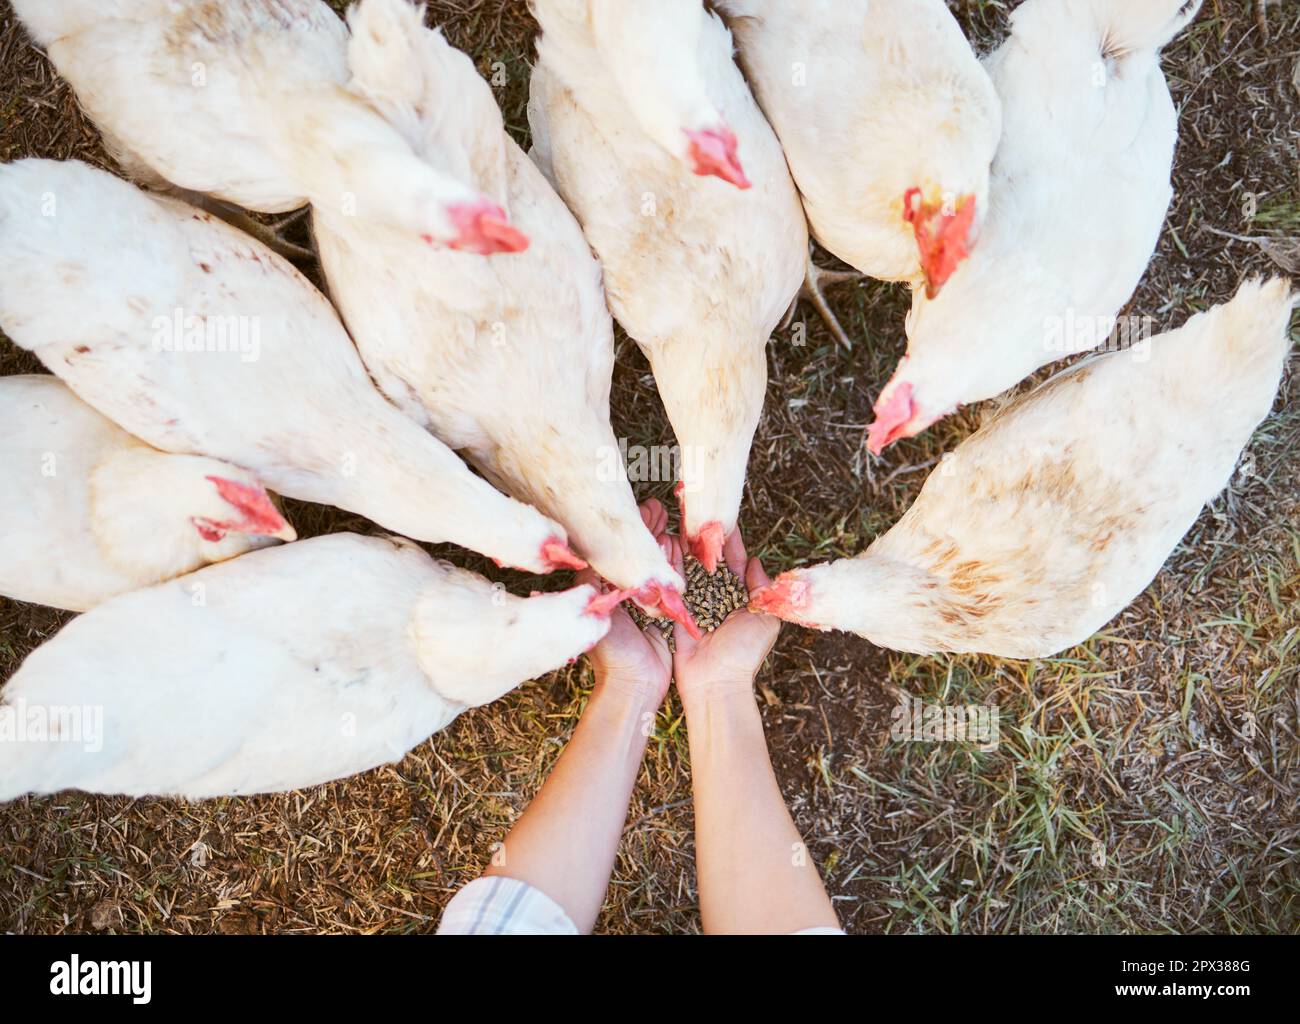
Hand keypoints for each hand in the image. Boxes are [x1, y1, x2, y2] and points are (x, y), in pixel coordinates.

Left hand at [579, 499, 672, 709]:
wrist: (635, 685)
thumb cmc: (612, 655)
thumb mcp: (597, 613)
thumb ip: (595, 583)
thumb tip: (585, 553)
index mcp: (604, 591)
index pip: (613, 550)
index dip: (625, 528)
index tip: (638, 508)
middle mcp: (624, 593)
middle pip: (635, 552)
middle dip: (646, 528)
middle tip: (657, 506)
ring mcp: (644, 601)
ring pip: (653, 562)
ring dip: (660, 540)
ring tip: (667, 517)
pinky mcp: (664, 611)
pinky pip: (670, 580)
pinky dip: (673, 562)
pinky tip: (677, 543)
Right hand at [669, 527, 780, 708]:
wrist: (715, 682)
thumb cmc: (744, 654)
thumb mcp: (765, 619)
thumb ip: (763, 589)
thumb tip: (756, 562)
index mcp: (740, 598)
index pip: (734, 562)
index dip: (730, 541)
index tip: (724, 518)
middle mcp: (717, 597)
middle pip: (709, 561)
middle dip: (704, 539)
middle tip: (697, 513)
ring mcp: (695, 603)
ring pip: (690, 568)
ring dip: (686, 547)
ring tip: (680, 523)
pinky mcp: (675, 611)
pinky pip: (672, 583)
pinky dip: (670, 564)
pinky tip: (665, 543)